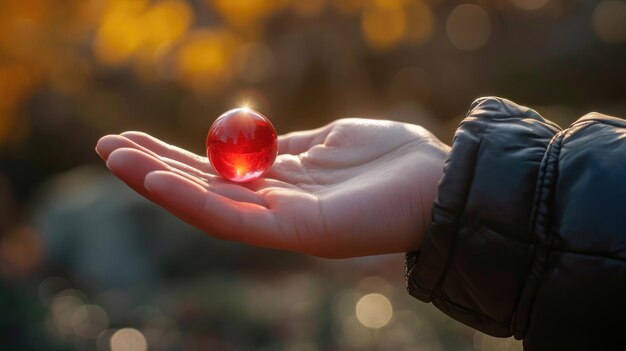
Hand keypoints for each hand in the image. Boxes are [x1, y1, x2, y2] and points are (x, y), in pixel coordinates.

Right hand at [95, 118, 449, 257]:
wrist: (439, 180)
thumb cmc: (392, 157)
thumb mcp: (331, 140)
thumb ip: (290, 145)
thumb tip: (256, 142)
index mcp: (281, 183)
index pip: (216, 172)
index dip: (174, 155)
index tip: (136, 136)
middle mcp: (273, 206)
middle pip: (202, 189)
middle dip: (154, 168)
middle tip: (106, 146)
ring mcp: (281, 222)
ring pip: (207, 205)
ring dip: (158, 183)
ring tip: (114, 159)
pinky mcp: (293, 233)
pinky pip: (232, 218)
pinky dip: (190, 200)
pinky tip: (155, 181)